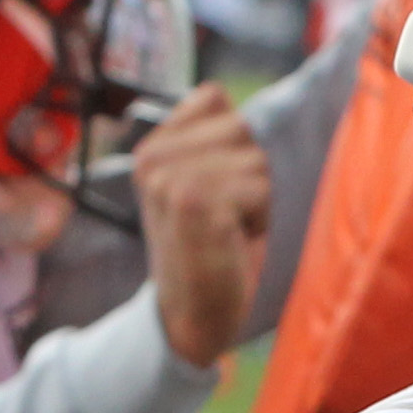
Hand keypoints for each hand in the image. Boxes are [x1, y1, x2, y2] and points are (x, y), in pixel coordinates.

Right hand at [132, 83, 268, 367]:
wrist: (192, 319)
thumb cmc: (214, 250)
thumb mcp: (206, 184)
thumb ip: (214, 138)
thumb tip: (243, 93)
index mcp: (152, 146)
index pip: (213, 98)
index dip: (237, 142)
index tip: (221, 188)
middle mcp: (151, 155)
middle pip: (242, 126)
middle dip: (252, 172)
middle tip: (230, 215)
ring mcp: (169, 177)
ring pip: (256, 158)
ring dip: (260, 198)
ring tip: (233, 229)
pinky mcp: (192, 200)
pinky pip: (259, 186)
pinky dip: (260, 218)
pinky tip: (234, 241)